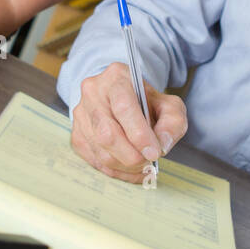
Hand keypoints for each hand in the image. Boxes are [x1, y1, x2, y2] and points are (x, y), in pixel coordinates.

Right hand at [71, 62, 186, 182]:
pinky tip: (131, 170)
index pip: (123, 107)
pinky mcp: (77, 134)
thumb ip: (172, 122)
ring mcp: (81, 114)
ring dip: (125, 166)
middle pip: (107, 133)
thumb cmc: (146, 102)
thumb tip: (162, 144)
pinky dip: (117, 171)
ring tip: (143, 166)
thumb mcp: (168, 105)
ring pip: (100, 151)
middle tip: (150, 162)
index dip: (139, 134)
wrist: (122, 99)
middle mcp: (93, 93)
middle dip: (132, 156)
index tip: (154, 153)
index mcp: (116, 77)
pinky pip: (95, 161)